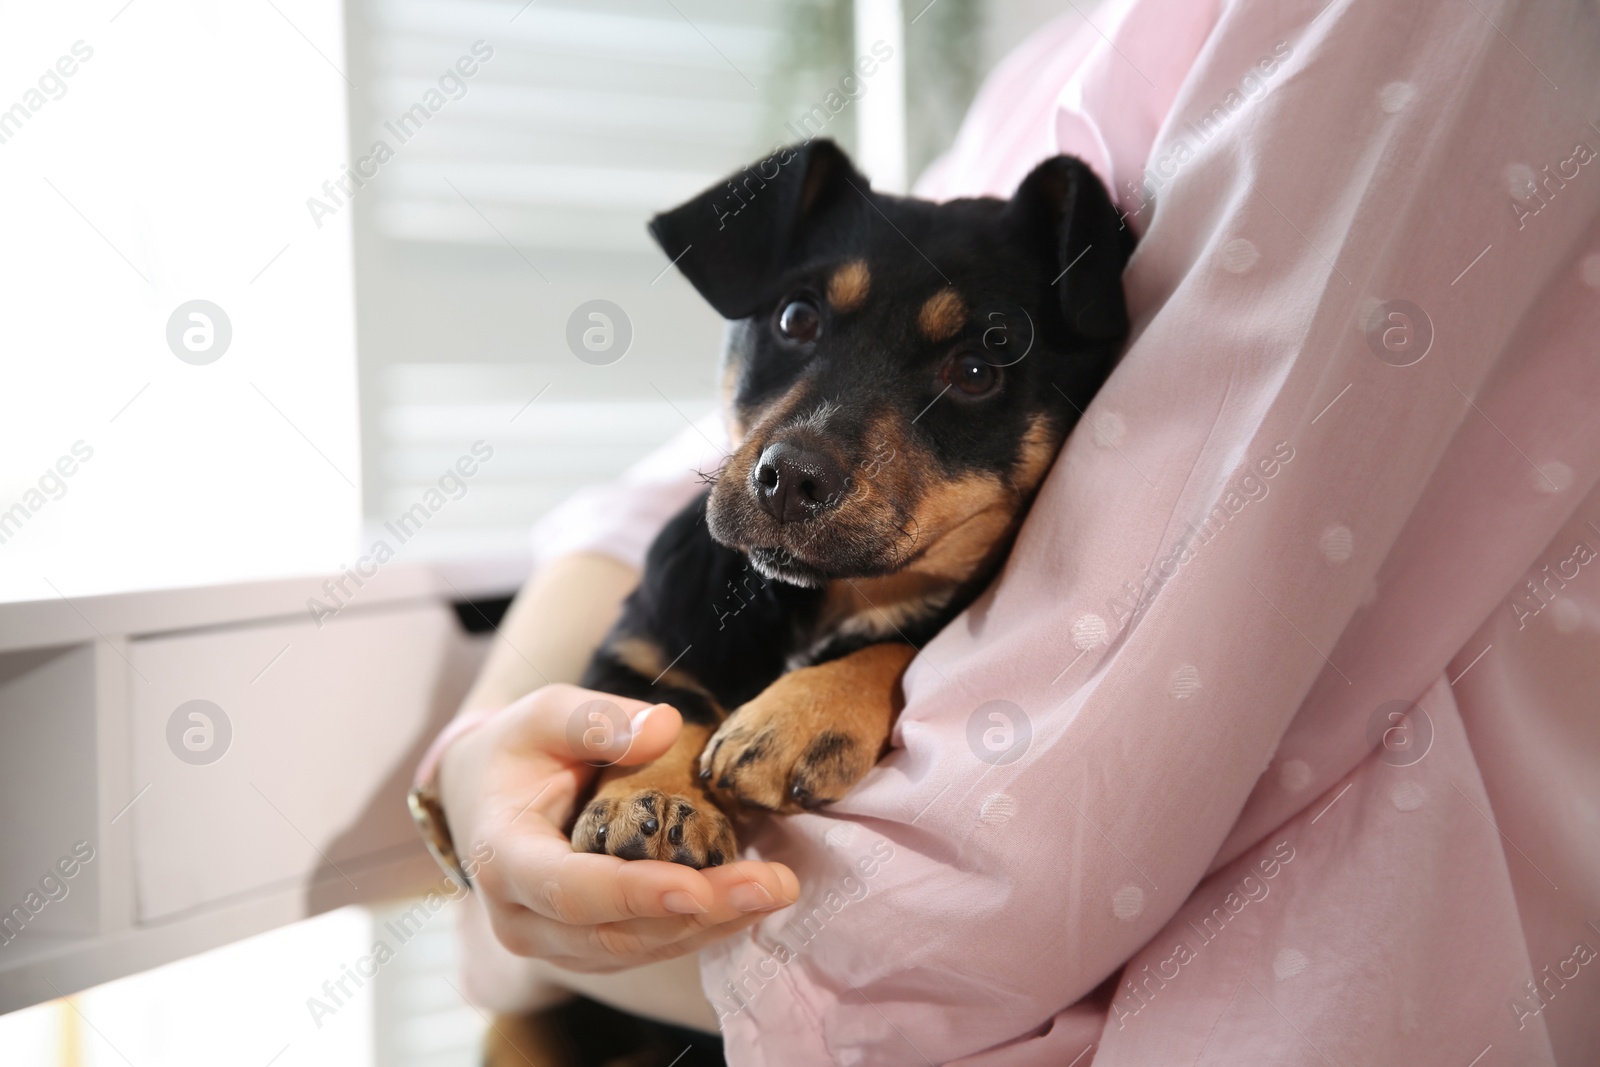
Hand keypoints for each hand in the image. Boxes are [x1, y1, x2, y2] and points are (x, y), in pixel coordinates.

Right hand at [437, 684, 798, 972]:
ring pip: (638, 949)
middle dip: (700, 913)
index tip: (697, 889)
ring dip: (713, 926)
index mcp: (503, 858)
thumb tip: (662, 728)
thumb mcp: (543, 715)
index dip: (633, 894)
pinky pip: (647, 948)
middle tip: (773, 885)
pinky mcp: (586, 949)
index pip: (568, 889)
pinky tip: (750, 901)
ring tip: (776, 889)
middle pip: (615, 931)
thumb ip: (594, 720)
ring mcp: (553, 944)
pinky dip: (701, 929)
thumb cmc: (517, 751)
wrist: (484, 797)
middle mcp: (522, 918)